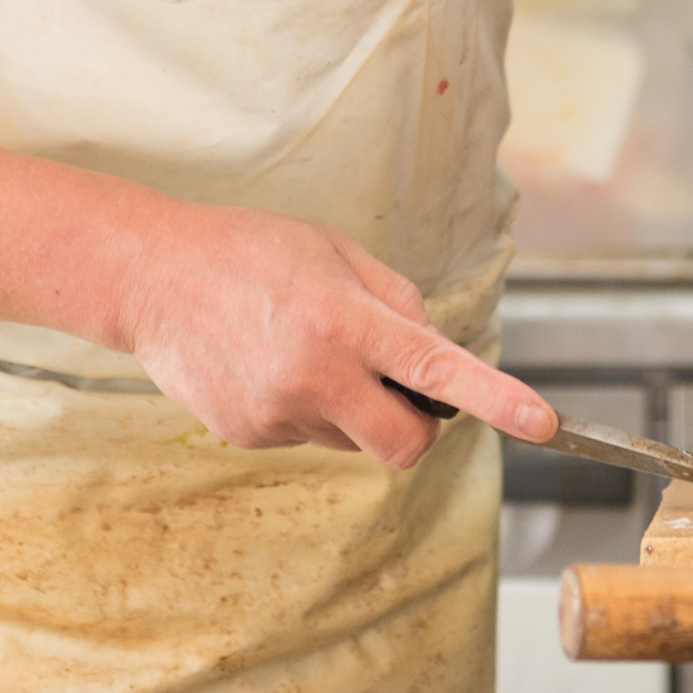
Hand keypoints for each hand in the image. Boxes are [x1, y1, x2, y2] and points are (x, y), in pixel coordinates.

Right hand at [110, 200, 557, 467]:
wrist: (150, 278)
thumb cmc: (247, 250)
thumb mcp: (332, 249)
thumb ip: (394, 299)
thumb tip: (438, 348)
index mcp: (344, 318)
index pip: (436, 369)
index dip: (497, 399)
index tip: (543, 423)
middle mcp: (314, 374)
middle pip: (405, 443)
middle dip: (416, 425)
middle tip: (395, 387)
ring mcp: (279, 413)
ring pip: (354, 440)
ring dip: (352, 410)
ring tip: (303, 352)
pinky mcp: (248, 436)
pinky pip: (307, 437)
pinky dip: (305, 410)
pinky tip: (268, 366)